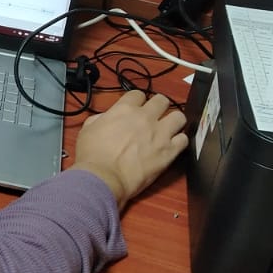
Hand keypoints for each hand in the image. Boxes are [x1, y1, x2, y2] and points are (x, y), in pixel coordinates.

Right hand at [70, 91, 187, 207]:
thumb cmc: (92, 156)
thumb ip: (101, 118)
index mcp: (125, 109)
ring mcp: (160, 133)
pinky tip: (173, 146)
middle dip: (158, 107)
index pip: (138, 94)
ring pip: (179, 117)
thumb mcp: (88, 129)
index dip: (137, 101)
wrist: (103, 178)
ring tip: (168, 129)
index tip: (136, 109)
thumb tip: (107, 118)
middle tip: (154, 117)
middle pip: (162, 100)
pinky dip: (179, 141)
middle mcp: (146, 117)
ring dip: (173, 121)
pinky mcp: (169, 151)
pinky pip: (184, 140)